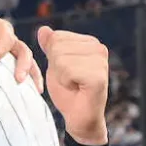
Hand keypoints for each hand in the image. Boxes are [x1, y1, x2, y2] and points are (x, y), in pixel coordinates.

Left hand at [0, 4, 42, 91]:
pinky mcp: (6, 62)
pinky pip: (20, 70)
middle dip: (23, 64)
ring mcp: (9, 51)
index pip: (5, 38)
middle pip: (22, 50)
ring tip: (34, 91)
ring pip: (26, 61)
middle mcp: (8, 38)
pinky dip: (29, 80)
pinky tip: (31, 93)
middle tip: (18, 79)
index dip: (0, 49)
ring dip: (31, 75)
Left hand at [37, 26, 108, 145]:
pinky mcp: (99, 75)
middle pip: (57, 46)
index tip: (66, 71)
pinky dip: (65, 82)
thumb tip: (43, 29)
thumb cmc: (68, 91)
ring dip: (61, 75)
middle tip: (70, 80)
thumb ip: (51, 47)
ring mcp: (101, 61)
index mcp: (90, 43)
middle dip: (56, 67)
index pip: (56, 37)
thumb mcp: (55, 65)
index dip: (53, 58)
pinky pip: (67, 70)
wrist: (79, 117)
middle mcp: (99, 48)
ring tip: (74, 84)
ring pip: (60, 58)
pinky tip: (77, 89)